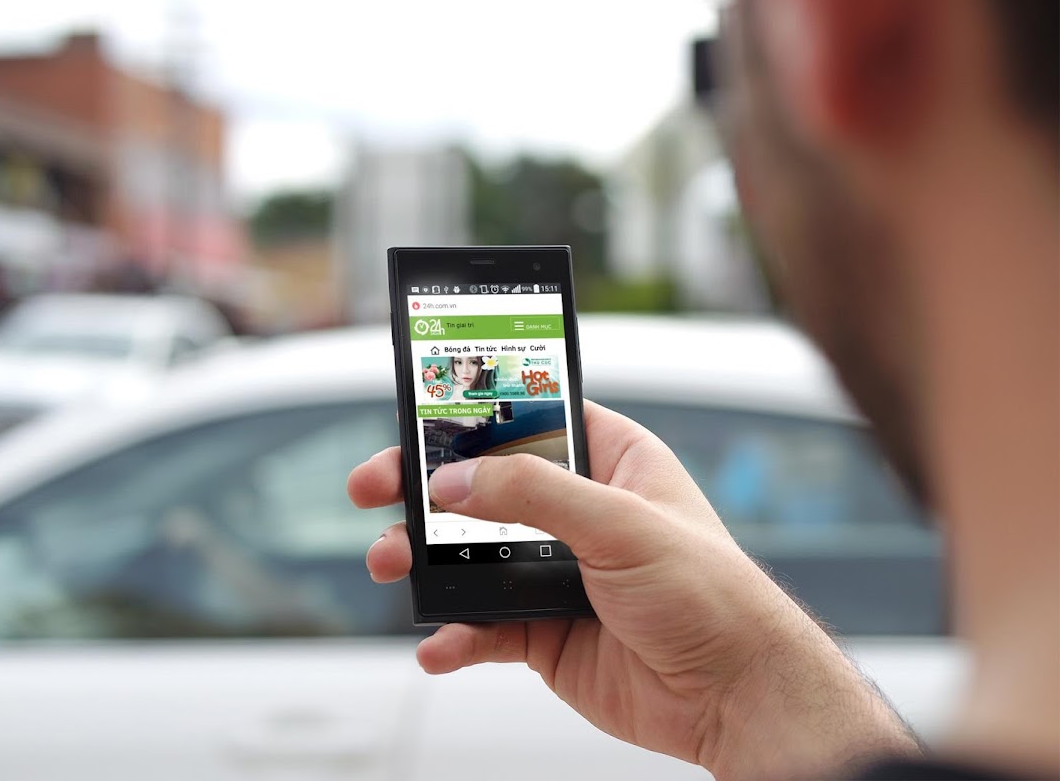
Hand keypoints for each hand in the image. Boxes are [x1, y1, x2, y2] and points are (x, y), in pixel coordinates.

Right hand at [348, 401, 917, 780]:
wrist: (735, 697)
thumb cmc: (712, 594)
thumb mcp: (622, 523)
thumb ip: (532, 494)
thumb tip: (453, 481)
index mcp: (610, 463)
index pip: (529, 418)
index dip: (473, 413)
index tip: (418, 411)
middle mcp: (578, 513)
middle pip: (482, 487)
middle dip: (422, 489)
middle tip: (373, 489)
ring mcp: (557, 573)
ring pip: (469, 556)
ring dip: (423, 560)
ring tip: (389, 564)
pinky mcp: (544, 631)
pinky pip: (483, 626)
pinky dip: (454, 635)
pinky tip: (439, 645)